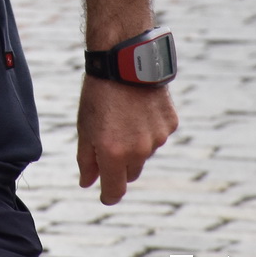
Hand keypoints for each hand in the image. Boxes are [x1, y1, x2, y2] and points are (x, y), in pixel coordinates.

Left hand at [76, 77, 176, 204]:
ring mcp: (157, 137)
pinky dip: (149, 129)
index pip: (115, 190)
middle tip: (109, 142)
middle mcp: (138, 150)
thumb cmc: (99, 93)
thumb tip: (87, 183)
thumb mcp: (85, 127)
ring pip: (146, 153)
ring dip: (136, 145)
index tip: (104, 195)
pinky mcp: (170, 124)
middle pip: (130, 173)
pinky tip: (139, 109)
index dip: (108, 195)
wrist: (125, 61)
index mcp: (113, 153)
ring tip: (124, 117)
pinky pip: (158, 135)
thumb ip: (86, 160)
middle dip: (120, 166)